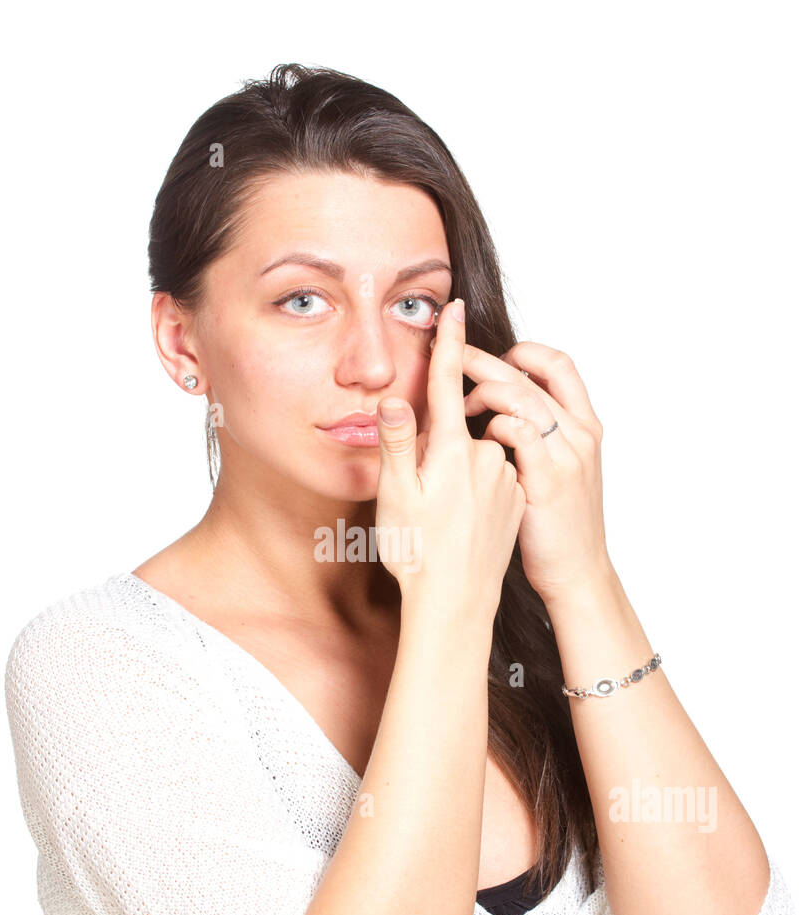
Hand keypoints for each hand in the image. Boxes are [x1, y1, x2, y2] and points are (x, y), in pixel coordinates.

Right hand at [374, 300, 526, 622]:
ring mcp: (507, 478)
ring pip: (478, 451)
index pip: (449, 383)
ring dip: (457, 465)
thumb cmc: (418, 555)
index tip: (455, 309)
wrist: (456, 606)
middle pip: (462, 422)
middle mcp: (488, 457)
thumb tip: (395, 399)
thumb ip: (397, 443)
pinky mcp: (519, 498)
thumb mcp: (395, 496)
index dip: (449, 345)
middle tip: (421, 482)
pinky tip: (459, 517)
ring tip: (436, 510)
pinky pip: (495, 475)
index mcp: (453, 451)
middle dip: (441, 434)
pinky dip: (476, 484)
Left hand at [459, 339, 611, 604]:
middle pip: (529, 375)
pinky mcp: (548, 479)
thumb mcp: (559, 471)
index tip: (491, 357)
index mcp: (584, 426)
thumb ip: (539, 436)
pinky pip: (519, 431)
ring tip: (456, 406)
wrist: (577, 572)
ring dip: (482, 391)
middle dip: (484, 361)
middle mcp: (580, 434)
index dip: (523, 351)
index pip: (559, 364)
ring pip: (521, 396)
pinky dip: (492, 425)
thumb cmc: (559, 524)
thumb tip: (503, 407)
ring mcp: (566, 455)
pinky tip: (473, 439)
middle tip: (450, 359)